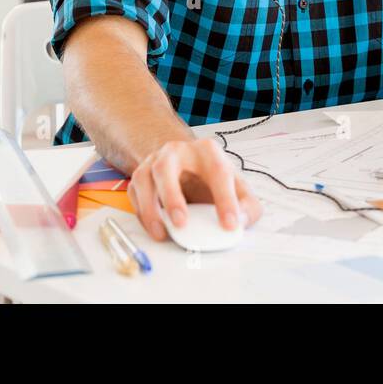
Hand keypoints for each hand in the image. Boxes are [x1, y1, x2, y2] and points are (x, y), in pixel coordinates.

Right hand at [128, 136, 263, 241]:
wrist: (186, 167)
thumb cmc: (213, 179)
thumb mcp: (237, 189)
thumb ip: (247, 207)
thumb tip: (240, 221)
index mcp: (208, 151)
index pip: (218, 172)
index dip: (225, 200)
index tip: (229, 224)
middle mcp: (177, 151)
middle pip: (167, 166)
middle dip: (172, 196)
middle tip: (182, 223)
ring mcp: (154, 162)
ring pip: (144, 179)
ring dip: (150, 208)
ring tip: (162, 232)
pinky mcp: (140, 177)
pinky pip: (134, 194)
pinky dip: (142, 213)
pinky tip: (155, 229)